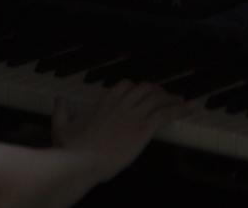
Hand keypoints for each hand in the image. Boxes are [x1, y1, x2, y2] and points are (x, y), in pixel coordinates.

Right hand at [53, 82, 182, 183]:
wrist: (82, 162)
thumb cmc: (71, 149)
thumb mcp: (61, 126)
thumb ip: (61, 111)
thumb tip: (58, 100)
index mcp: (104, 102)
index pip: (125, 85)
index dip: (136, 88)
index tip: (142, 93)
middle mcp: (121, 104)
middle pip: (145, 88)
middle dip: (157, 91)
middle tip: (165, 97)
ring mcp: (134, 114)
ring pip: (158, 98)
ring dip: (172, 99)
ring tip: (181, 102)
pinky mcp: (144, 128)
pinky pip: (166, 113)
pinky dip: (180, 110)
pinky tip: (189, 109)